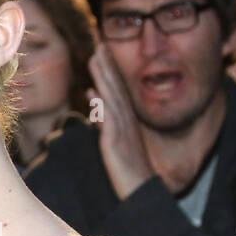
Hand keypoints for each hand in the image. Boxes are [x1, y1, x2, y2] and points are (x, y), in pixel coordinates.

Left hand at [88, 44, 154, 199]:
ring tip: (96, 57)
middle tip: (100, 42)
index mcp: (126, 121)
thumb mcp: (117, 141)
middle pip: (116, 88)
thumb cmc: (130, 171)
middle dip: (107, 65)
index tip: (102, 49)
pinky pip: (109, 123)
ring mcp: (122, 132)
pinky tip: (93, 93)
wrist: (142, 192)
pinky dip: (102, 107)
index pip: (117, 89)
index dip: (110, 69)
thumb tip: (94, 99)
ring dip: (105, 78)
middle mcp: (126, 122)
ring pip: (112, 99)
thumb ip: (105, 119)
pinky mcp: (116, 145)